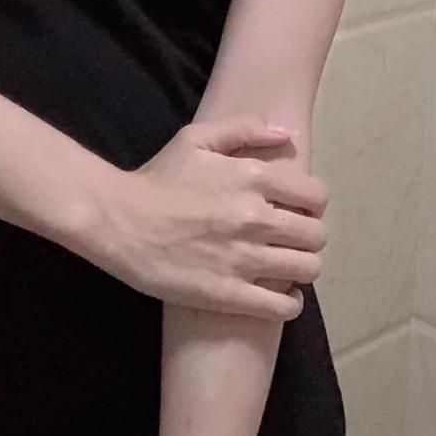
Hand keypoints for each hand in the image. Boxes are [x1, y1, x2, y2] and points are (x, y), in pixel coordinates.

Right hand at [87, 116, 328, 320]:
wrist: (119, 221)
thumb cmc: (159, 178)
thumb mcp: (198, 138)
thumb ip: (246, 128)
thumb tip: (288, 133)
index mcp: (253, 178)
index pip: (316, 197)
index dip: (311, 205)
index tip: (297, 211)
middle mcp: (256, 218)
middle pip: (316, 236)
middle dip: (309, 237)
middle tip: (291, 241)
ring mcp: (244, 259)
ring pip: (307, 270)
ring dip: (303, 269)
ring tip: (286, 267)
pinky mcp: (228, 294)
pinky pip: (282, 307)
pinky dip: (289, 303)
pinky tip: (278, 297)